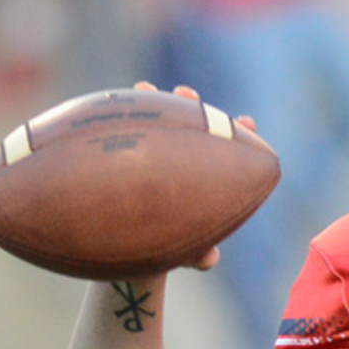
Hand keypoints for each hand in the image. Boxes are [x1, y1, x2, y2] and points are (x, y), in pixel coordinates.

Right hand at [132, 81, 259, 271]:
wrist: (134, 250)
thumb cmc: (167, 246)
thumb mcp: (183, 251)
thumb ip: (198, 254)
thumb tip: (210, 259)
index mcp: (204, 175)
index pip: (225, 146)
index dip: (237, 131)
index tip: (248, 121)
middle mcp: (180, 159)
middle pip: (191, 125)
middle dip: (192, 106)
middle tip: (187, 94)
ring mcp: (153, 153)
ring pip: (155, 122)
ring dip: (150, 101)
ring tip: (144, 89)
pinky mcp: (123, 153)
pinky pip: (119, 133)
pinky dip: (115, 119)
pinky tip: (101, 107)